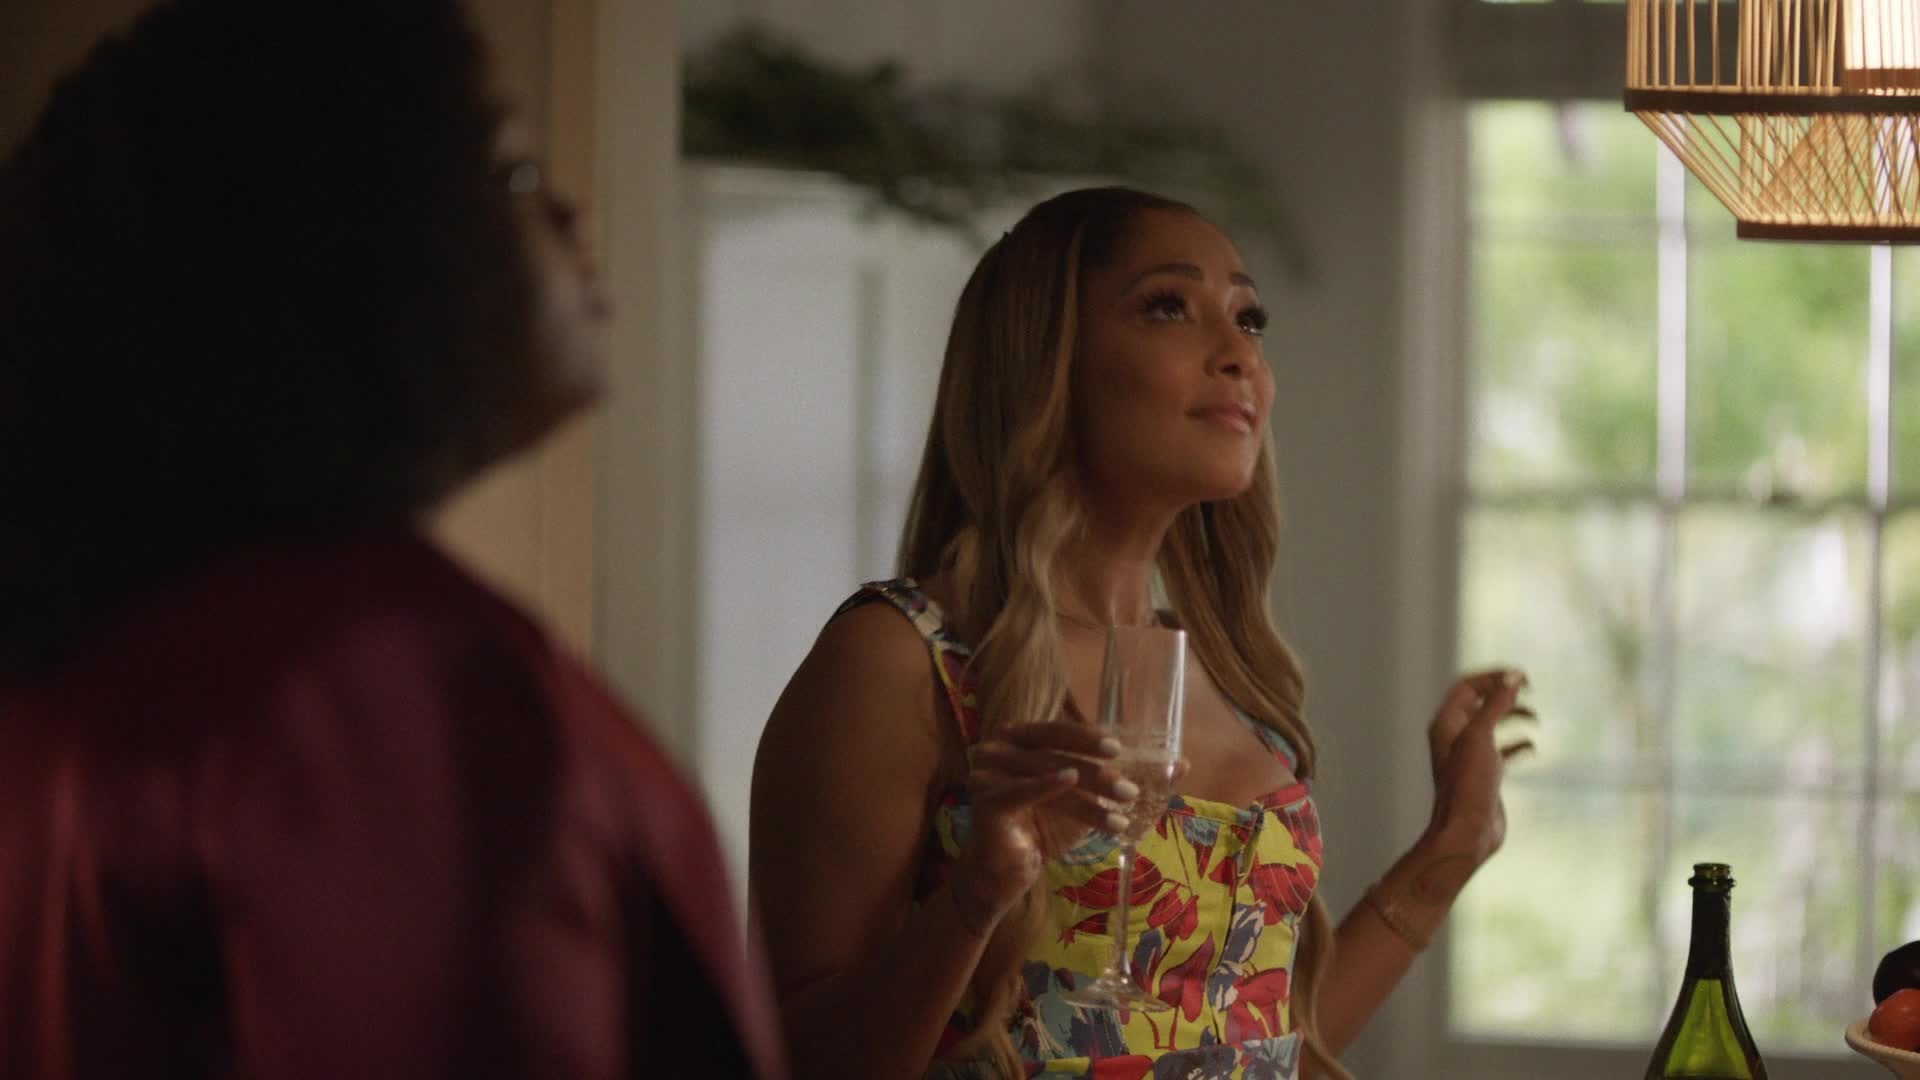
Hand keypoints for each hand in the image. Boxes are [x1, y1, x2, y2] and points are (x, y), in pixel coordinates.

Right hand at [945, 721, 1142, 935]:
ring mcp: (988, 771)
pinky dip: (1046, 785)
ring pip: (1048, 775)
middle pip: (1055, 751)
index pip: (1058, 731)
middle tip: (1130, 791)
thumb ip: (1124, 781)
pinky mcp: (985, 800)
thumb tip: (1182, 765)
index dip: (1088, 737)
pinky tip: (1069, 782)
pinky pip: (1019, 790)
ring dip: (1088, 796)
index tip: (1120, 749)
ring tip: (1120, 814)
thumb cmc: (1044, 829)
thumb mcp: (1088, 802)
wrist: (1006, 874)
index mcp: (1021, 738)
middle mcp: (1000, 747)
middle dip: (1097, 772)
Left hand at [1421, 669, 1535, 875]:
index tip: (1521, 677)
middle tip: (1529, 688)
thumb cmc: (1468, 786)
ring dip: (1513, 715)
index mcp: (1447, 724)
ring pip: (1493, 724)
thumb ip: (1496, 705)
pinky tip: (1532, 747)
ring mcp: (1470, 756)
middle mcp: (1455, 737)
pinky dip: (1518, 744)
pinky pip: (1502, 750)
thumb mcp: (1481, 737)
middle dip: (1504, 693)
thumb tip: (1513, 675)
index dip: (1494, 677)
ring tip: (1534, 717)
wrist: (1467, 832)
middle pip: (1480, 702)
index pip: (1468, 686)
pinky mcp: (1485, 774)